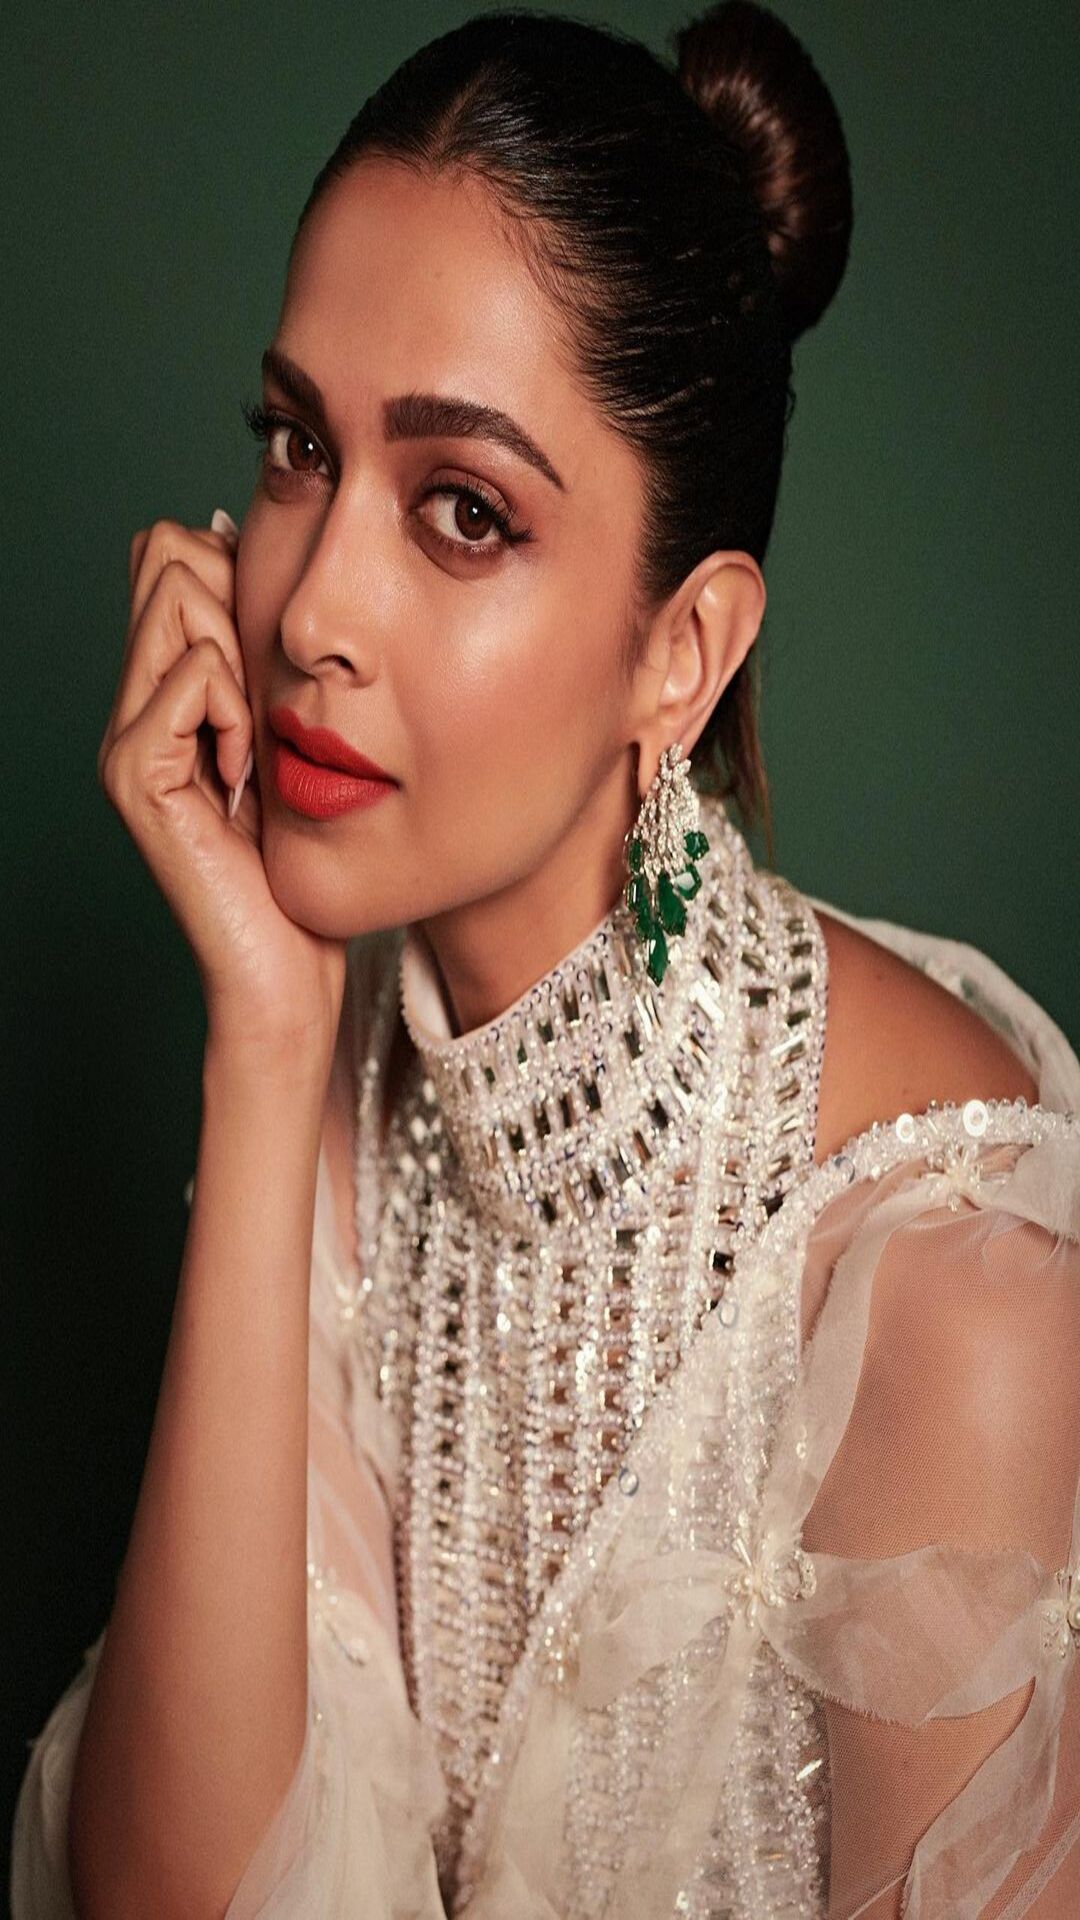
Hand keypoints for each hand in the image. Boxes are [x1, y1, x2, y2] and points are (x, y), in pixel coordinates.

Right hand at [98, 512, 346, 1071]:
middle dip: (236, 602)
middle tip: (265, 703)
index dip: (234, 573)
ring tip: (254, 743)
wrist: (287, 967)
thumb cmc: (303, 864)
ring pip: (178, 597)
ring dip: (240, 655)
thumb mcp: (293, 739)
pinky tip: (245, 779)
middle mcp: (132, 707)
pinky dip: (237, 713)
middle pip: (166, 556)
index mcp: (167, 693)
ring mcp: (126, 740)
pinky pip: (194, 676)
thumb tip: (259, 547)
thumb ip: (269, 664)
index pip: (172, 555)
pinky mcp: (137, 774)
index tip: (275, 660)